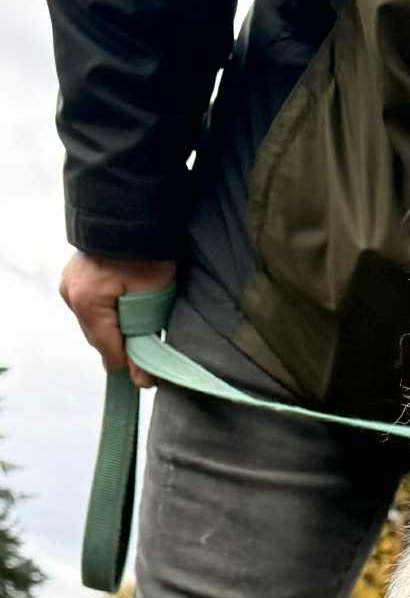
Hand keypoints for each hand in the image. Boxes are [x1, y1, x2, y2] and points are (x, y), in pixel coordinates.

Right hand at [59, 253, 175, 388]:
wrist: (133, 215)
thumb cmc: (148, 256)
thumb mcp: (153, 300)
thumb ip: (145, 341)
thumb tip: (142, 382)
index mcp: (87, 302)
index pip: (110, 352)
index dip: (133, 364)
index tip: (153, 374)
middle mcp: (71, 295)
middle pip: (100, 340)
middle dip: (125, 345)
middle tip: (151, 344)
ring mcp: (69, 285)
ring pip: (96, 325)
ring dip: (118, 329)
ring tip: (142, 321)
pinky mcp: (74, 278)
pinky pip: (93, 309)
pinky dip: (111, 314)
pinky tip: (127, 307)